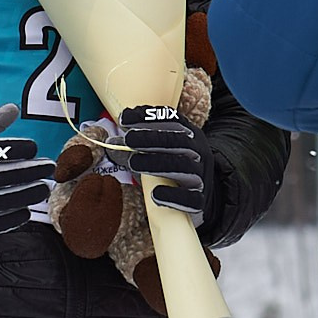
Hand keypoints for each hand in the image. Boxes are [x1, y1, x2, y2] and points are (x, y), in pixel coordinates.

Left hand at [119, 105, 213, 220]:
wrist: (207, 196)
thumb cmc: (177, 171)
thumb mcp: (163, 153)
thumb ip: (139, 147)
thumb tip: (111, 142)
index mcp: (189, 135)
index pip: (171, 119)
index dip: (148, 116)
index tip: (124, 118)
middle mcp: (198, 152)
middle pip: (178, 140)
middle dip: (152, 138)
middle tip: (128, 138)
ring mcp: (200, 176)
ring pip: (183, 166)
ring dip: (157, 163)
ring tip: (133, 163)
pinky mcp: (200, 200)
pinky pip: (190, 198)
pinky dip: (172, 195)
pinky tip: (155, 195)